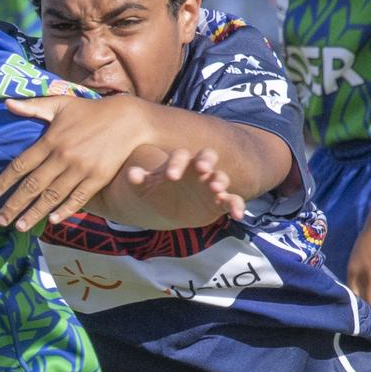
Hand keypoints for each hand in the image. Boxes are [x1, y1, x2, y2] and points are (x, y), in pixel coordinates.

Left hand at [0, 95, 146, 230]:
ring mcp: (81, 169)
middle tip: (1, 221)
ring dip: (34, 213)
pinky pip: (78, 198)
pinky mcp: (98, 178)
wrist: (127, 120)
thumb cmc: (90, 111)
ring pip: (52, 196)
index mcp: (51, 140)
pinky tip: (52, 220)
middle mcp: (63, 157)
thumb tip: (6, 104)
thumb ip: (33, 107)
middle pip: (33, 185)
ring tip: (20, 227)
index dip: (4, 182)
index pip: (21, 165)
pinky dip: (64, 210)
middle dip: (14, 205)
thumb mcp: (60, 104)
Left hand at [127, 147, 245, 222]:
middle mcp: (199, 170)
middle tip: (202, 168)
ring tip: (217, 188)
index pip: (180, 156)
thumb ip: (139, 180)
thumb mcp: (146, 188)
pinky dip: (237, 206)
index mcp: (180, 163)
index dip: (176, 163)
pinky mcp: (221, 202)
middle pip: (207, 157)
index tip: (170, 176)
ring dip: (221, 181)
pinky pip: (233, 200)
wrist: (169, 210)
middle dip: (206, 160)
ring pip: (221, 177)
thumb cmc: (157, 192)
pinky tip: (238, 215)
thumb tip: (132, 174)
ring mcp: (211, 185)